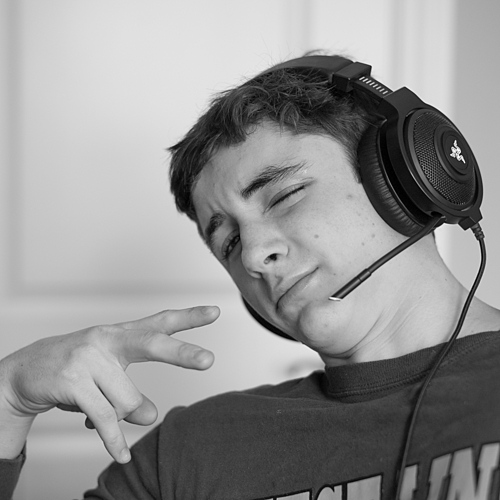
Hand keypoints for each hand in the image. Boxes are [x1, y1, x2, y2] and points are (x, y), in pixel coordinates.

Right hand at [0, 306, 219, 462]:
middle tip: (209, 361)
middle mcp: (108, 339)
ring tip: (109, 412)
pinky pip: (104, 418)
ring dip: (124, 415)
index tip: (216, 312)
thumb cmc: (78, 369)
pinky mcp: (74, 381)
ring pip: (128, 400)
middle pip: (153, 345)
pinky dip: (113, 440)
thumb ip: (135, 391)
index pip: (160, 321)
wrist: (25, 370)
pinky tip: (120, 455)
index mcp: (121, 333)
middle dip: (182, 355)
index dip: (189, 317)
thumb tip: (151, 415)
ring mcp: (90, 358)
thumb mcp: (109, 372)